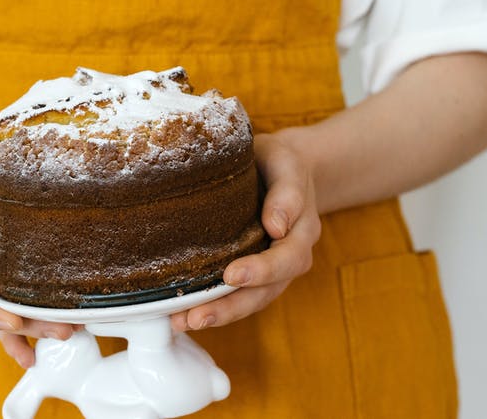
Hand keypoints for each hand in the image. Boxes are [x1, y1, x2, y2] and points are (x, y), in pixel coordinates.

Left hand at [170, 130, 321, 332]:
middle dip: (232, 305)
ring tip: (184, 322)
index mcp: (302, 229)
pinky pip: (240, 297)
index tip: (232, 275)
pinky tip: (183, 315)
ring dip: (220, 314)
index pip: (287, 257)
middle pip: (268, 290)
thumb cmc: (279, 163)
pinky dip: (214, 307)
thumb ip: (286, 191)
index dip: (262, 270)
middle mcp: (292, 256)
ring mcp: (274, 269)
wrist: (284, 169)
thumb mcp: (285, 163)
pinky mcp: (255, 273)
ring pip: (252, 300)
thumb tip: (276, 226)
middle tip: (198, 316)